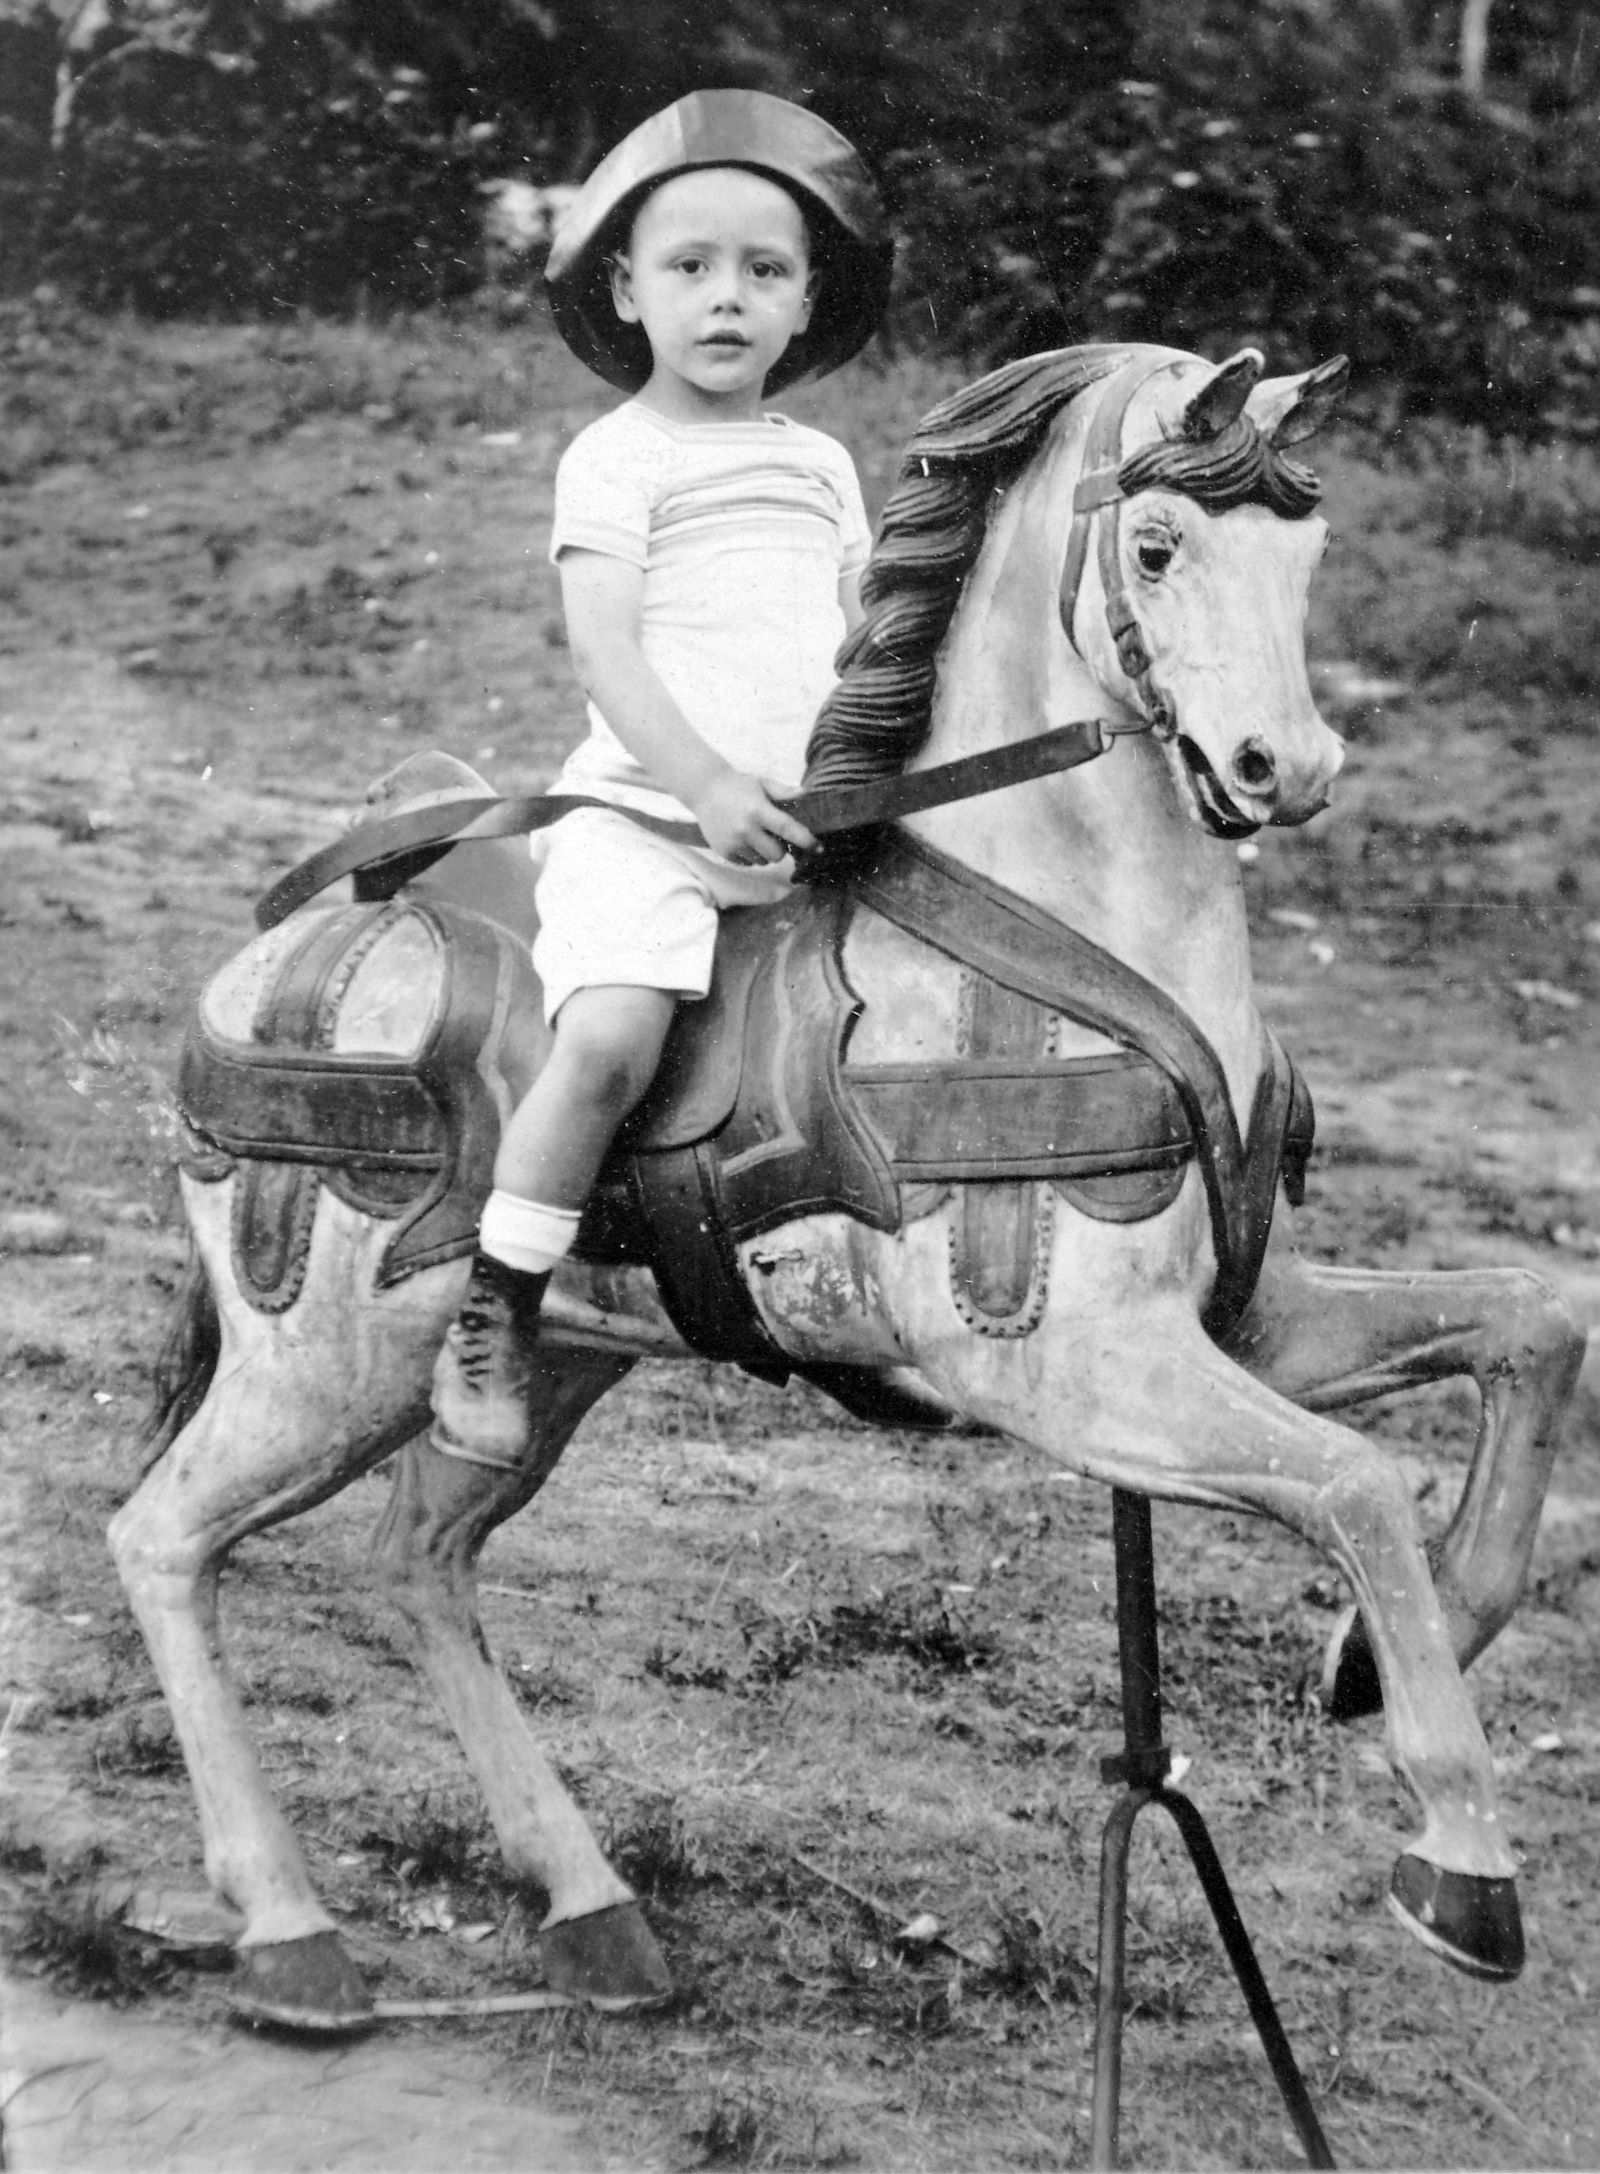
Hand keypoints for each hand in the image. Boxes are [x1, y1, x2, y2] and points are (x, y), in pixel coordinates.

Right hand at [691, 768, 816, 864]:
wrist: (704, 790)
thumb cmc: (738, 786)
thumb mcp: (762, 783)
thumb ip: (784, 792)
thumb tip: (806, 793)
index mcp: (758, 810)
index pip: (788, 829)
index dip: (806, 840)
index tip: (818, 848)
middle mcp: (745, 829)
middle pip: (777, 855)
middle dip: (781, 849)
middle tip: (775, 837)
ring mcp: (733, 843)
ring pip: (762, 862)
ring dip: (765, 854)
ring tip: (756, 836)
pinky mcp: (724, 852)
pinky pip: (747, 863)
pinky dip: (750, 856)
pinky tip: (743, 840)